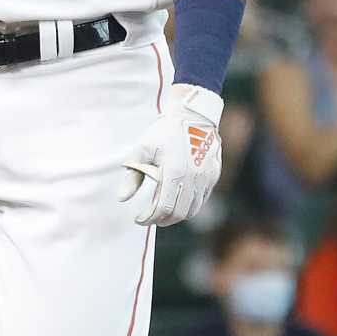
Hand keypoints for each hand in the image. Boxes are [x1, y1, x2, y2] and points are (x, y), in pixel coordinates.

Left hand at [118, 86, 222, 227]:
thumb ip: (133, 175)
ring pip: (193, 209)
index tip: (139, 219)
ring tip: (163, 212)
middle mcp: (194, 178)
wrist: (194, 115)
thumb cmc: (165, 131)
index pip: (164, 207)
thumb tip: (122, 198)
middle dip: (163, 220)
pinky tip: (178, 202)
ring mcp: (206, 177)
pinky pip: (203, 199)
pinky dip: (190, 206)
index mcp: (175, 172)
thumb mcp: (143, 149)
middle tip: (150, 218)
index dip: (150, 218)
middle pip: (179, 213)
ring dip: (177, 215)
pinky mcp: (214, 175)